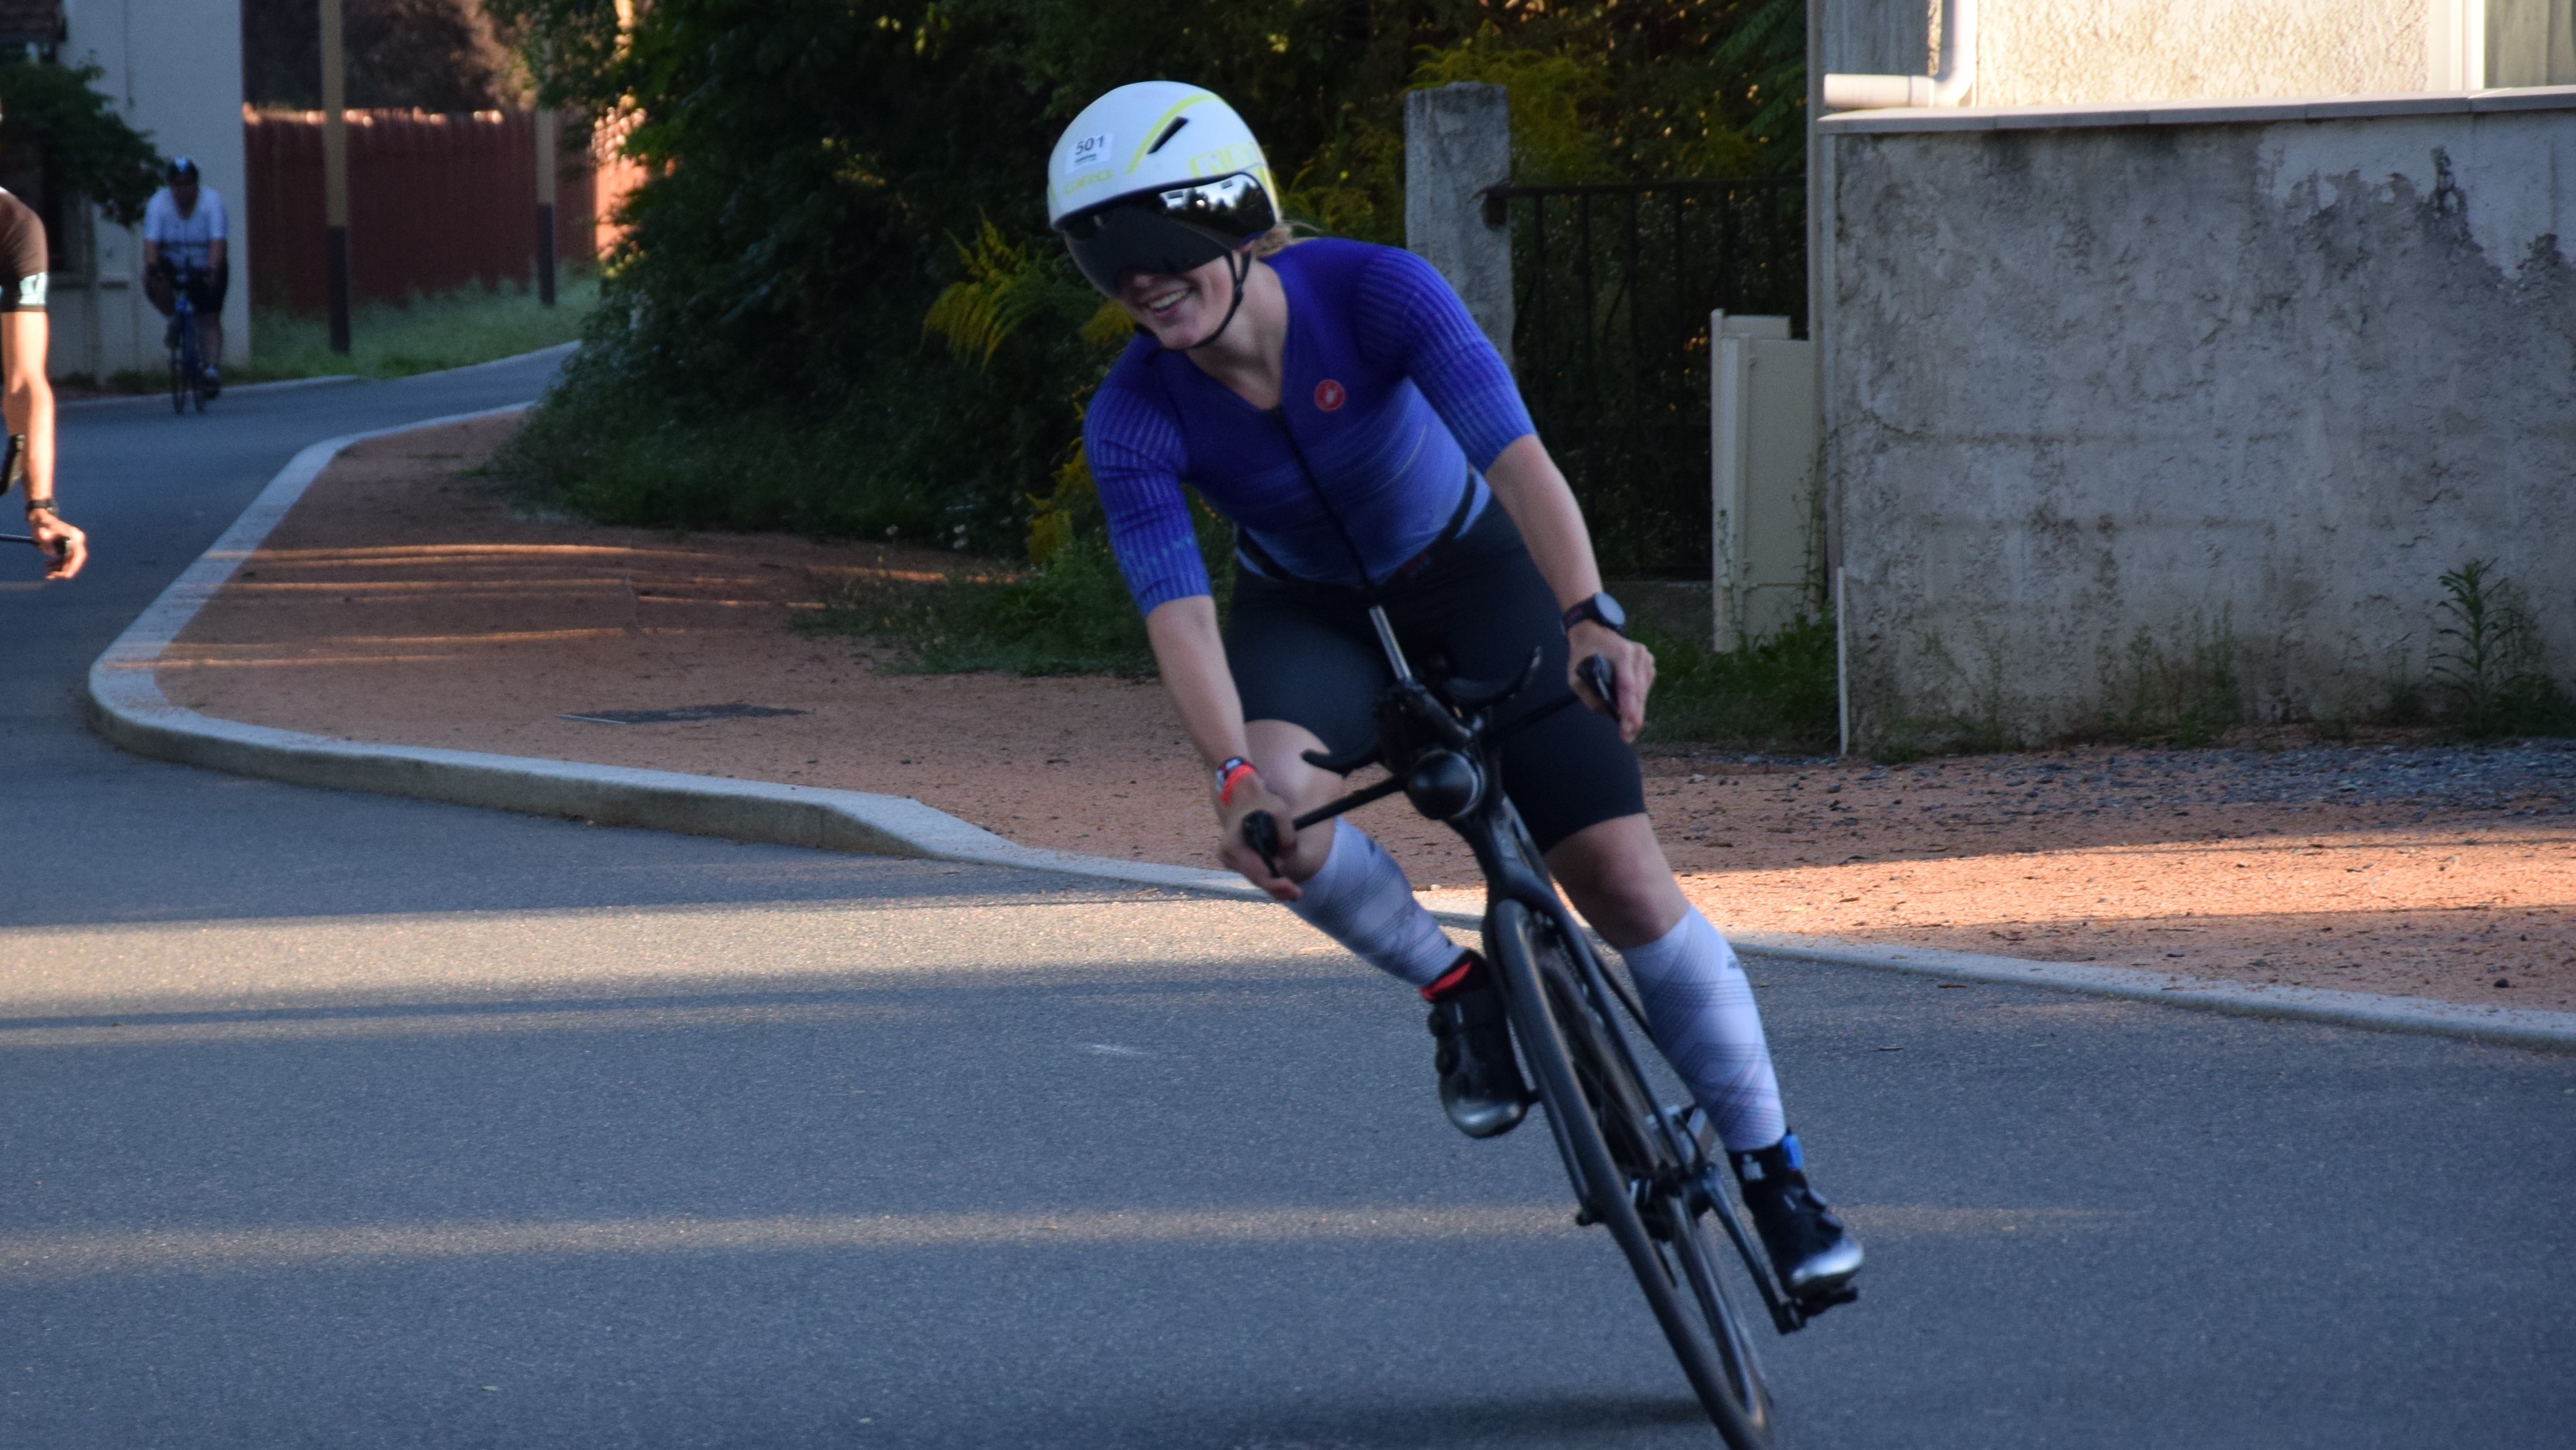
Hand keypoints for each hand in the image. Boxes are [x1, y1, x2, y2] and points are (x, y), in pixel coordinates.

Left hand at [26, 507, 84, 580]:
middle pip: (75, 560)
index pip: (78, 554)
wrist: (40, 517)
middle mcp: (77, 540)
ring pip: (70, 561)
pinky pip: (66, 559)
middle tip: (53, 577)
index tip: (66, 575)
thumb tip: (53, 555)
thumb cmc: (41, 524)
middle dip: (65, 570)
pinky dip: (58, 564)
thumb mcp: (41, 533)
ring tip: (47, 574)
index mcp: (74, 536)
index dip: (73, 566)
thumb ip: (47, 544)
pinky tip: (47, 567)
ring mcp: (73, 544)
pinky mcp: (68, 546)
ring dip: (60, 569)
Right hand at [1214, 770, 1301, 901]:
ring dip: (1273, 885)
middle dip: (1277, 888)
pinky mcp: (1236, 859)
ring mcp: (1229, 858)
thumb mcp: (1279, 811)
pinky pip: (1253, 872)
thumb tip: (1286, 858)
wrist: (1243, 795)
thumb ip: (1286, 834)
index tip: (1292, 889)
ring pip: (1254, 878)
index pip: (1256, 873)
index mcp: (1234, 846)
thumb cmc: (1260, 801)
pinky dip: (1267, 879)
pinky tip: (1282, 885)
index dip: (1275, 883)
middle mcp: (1227, 855)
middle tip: (1297, 895)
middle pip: (1255, 879)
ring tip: (1292, 892)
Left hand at [1569, 620, 1652, 742]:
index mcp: (1621, 654)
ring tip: (1628, 729)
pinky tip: (1630, 710)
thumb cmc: (1583, 654)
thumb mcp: (1575, 676)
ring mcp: (1646, 658)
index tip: (1628, 726)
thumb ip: (1589, 696)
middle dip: (1633, 717)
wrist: (1593, 632)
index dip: (1629, 708)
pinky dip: (1637, 700)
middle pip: (1638, 692)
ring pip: (1643, 692)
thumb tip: (1607, 713)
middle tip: (1628, 737)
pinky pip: (1645, 687)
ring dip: (1636, 711)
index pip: (1627, 685)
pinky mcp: (1649, 663)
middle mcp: (1638, 655)